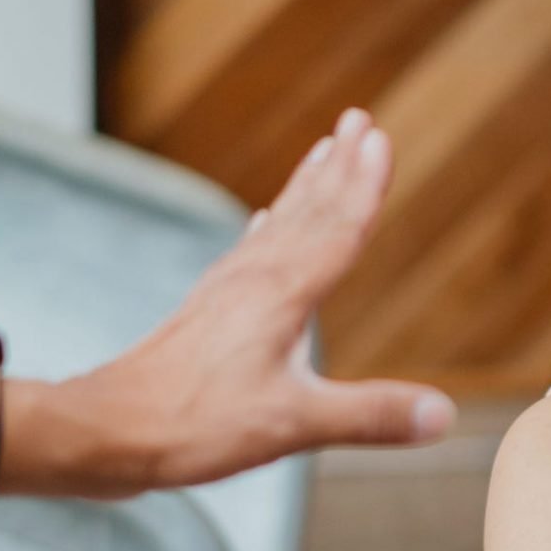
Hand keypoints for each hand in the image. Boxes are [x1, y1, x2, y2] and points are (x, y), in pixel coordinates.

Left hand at [0, 109, 455, 499]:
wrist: (108, 430)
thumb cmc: (194, 425)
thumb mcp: (294, 425)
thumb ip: (369, 416)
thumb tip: (441, 415)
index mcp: (280, 295)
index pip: (335, 228)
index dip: (362, 185)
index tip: (379, 137)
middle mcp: (252, 281)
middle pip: (306, 212)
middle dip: (337, 167)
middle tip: (357, 119)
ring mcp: (224, 294)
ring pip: (277, 226)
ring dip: (304, 189)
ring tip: (322, 153)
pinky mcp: (205, 314)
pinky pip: (247, 254)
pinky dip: (266, 230)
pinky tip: (262, 224)